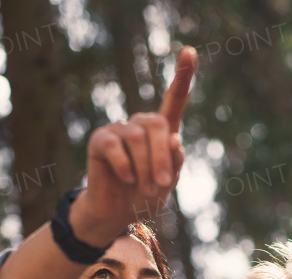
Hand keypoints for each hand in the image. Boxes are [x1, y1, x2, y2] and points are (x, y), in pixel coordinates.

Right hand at [71, 46, 197, 244]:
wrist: (117, 212)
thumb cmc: (145, 195)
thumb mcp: (167, 183)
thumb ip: (174, 163)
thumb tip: (175, 139)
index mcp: (163, 132)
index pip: (174, 100)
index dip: (183, 76)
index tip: (191, 52)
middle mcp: (141, 125)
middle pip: (157, 124)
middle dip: (163, 156)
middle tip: (163, 184)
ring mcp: (120, 130)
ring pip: (138, 138)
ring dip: (146, 167)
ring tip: (146, 188)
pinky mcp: (100, 140)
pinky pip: (116, 147)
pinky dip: (126, 166)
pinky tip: (126, 178)